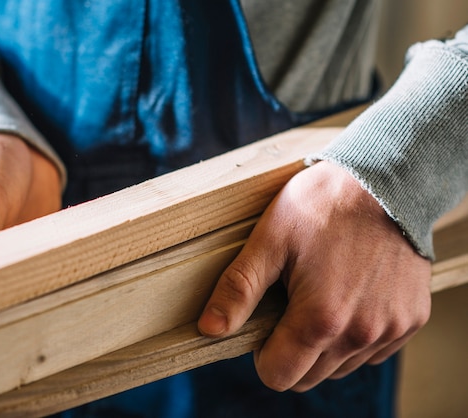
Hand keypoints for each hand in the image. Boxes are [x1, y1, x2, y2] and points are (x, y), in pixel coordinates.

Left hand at [198, 161, 430, 391]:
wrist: (387, 179)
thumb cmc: (323, 205)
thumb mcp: (269, 240)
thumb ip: (238, 289)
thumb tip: (209, 329)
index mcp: (321, 318)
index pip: (279, 376)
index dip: (263, 353)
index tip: (266, 320)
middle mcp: (361, 333)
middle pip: (310, 377)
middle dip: (292, 352)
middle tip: (291, 305)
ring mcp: (391, 329)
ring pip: (341, 366)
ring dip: (325, 346)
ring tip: (322, 295)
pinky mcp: (412, 319)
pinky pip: (374, 350)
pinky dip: (357, 335)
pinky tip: (351, 296)